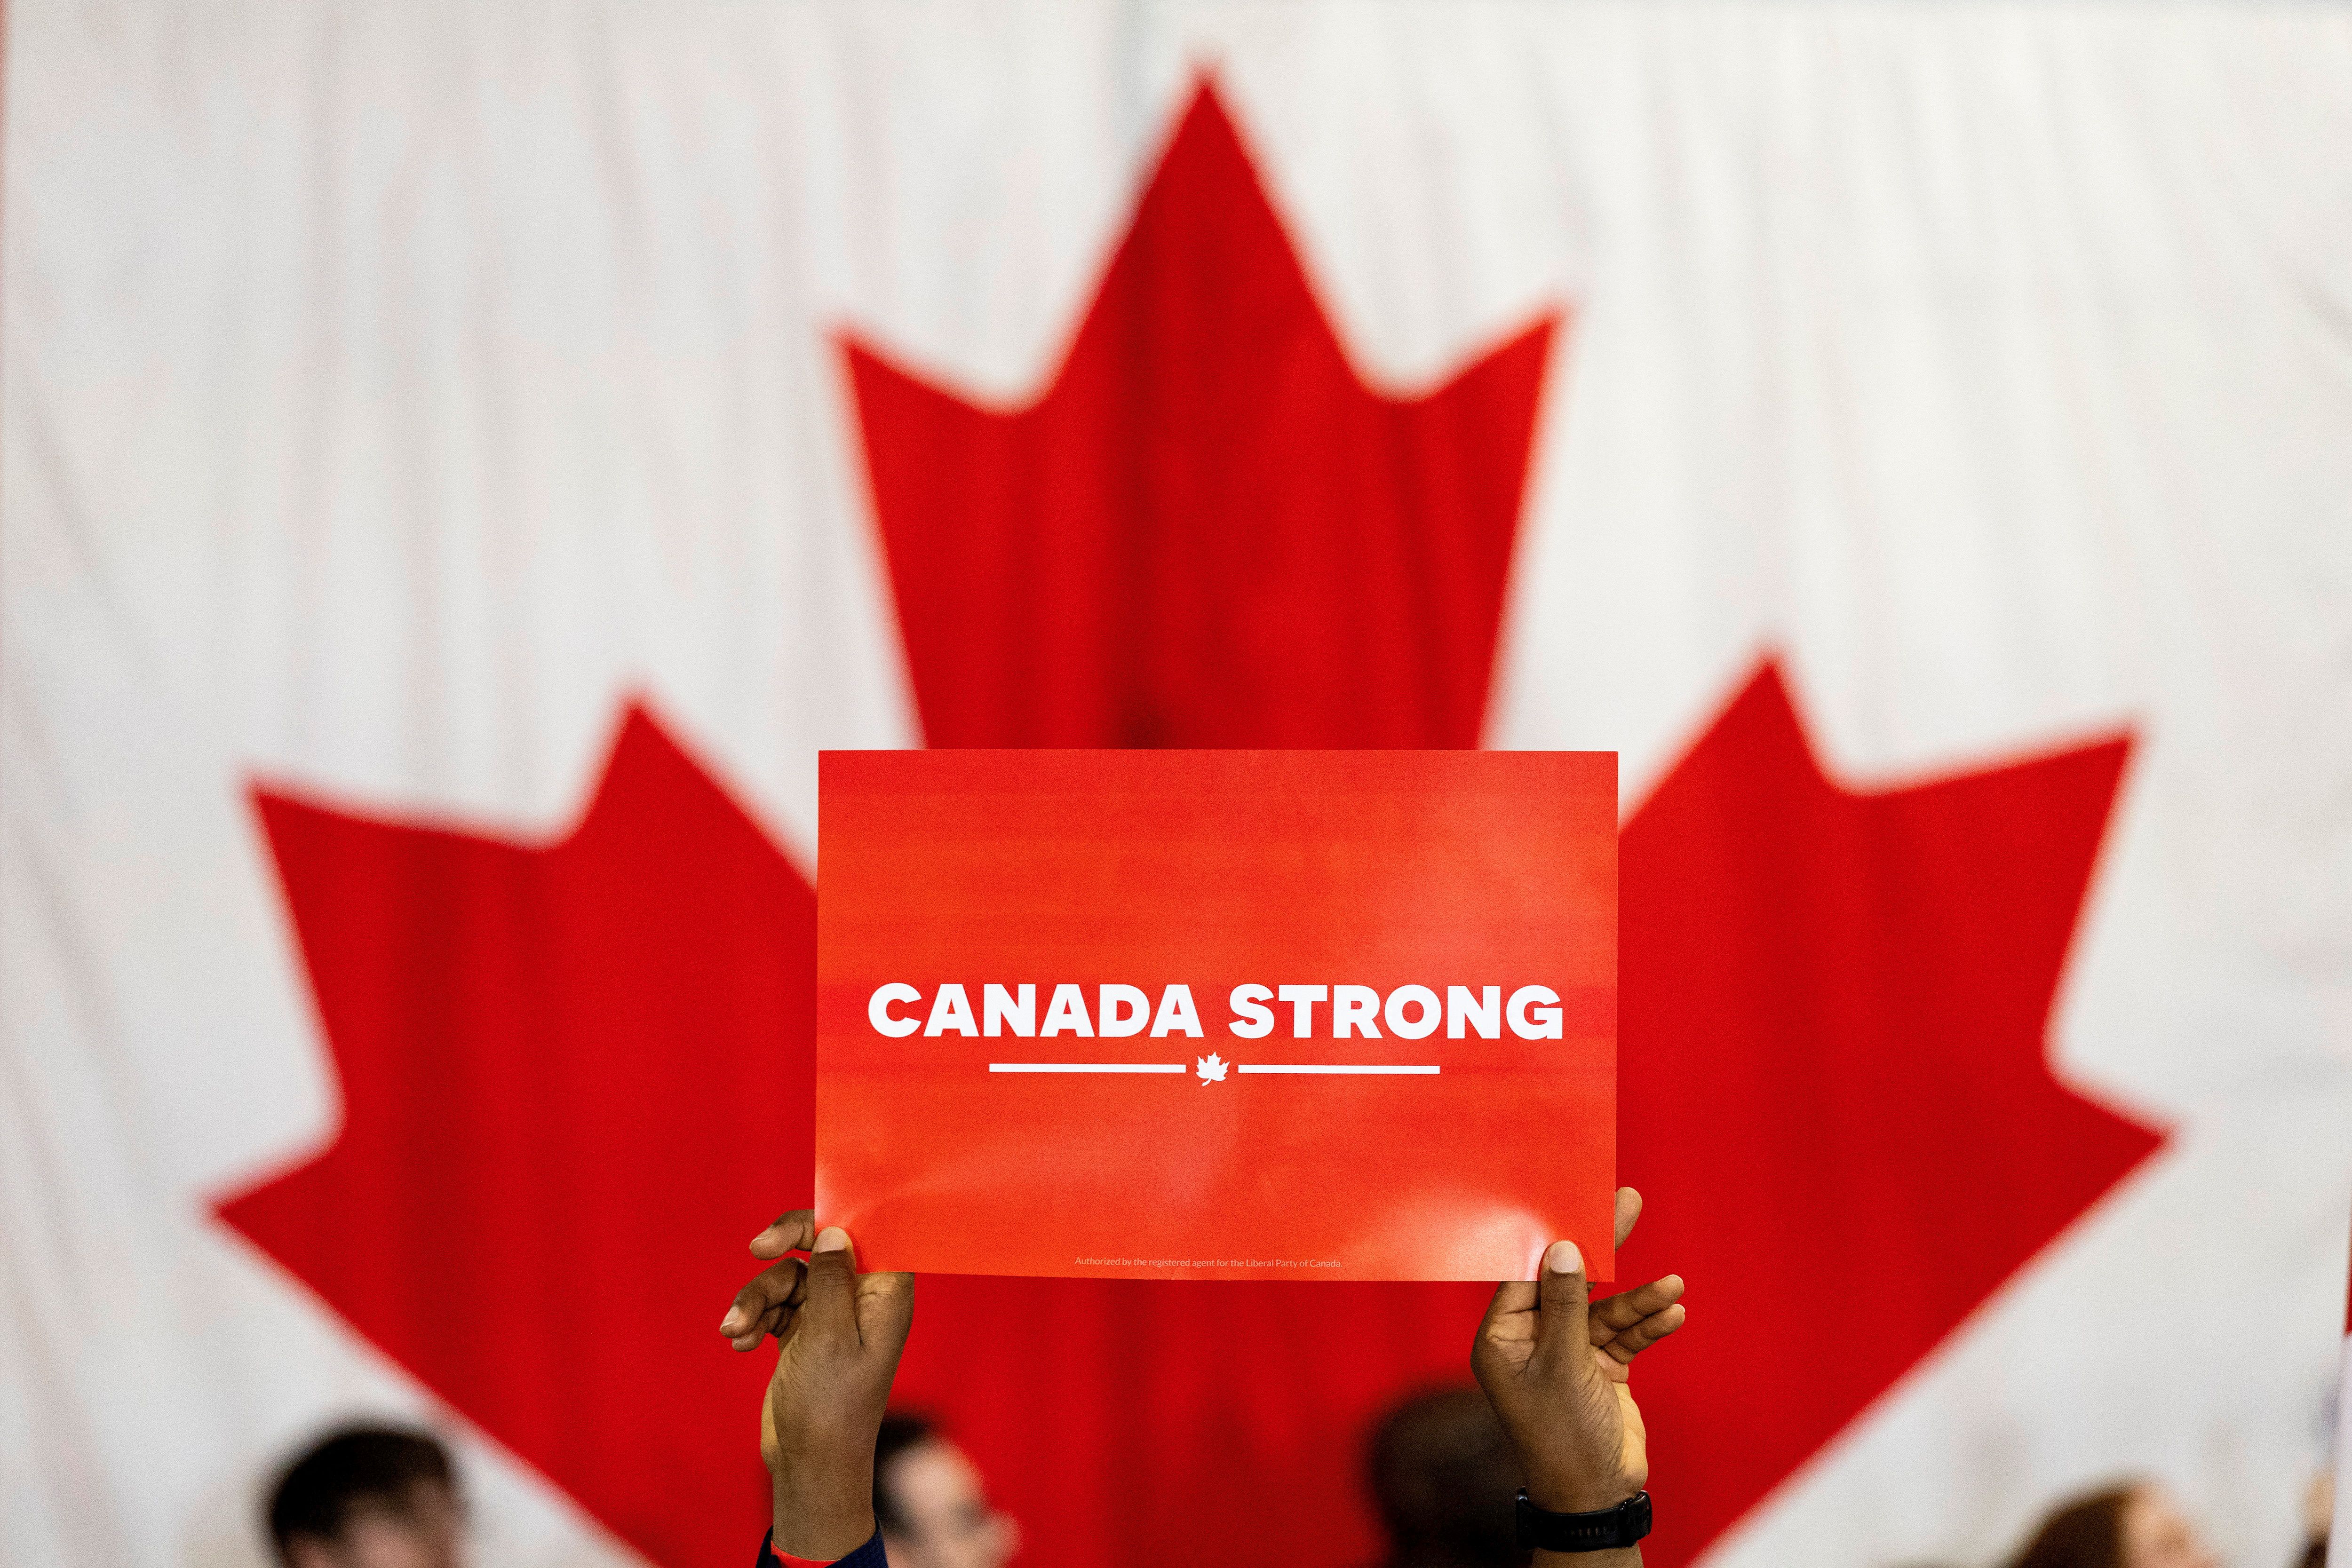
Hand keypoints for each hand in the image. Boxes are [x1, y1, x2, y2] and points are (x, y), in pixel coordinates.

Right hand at [719, 1211, 913, 1558]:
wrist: (809, 1465)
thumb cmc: (830, 1406)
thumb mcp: (829, 1336)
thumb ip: (831, 1279)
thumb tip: (836, 1231)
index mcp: (885, 1295)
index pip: (870, 1231)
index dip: (837, 1216)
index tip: (802, 1219)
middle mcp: (861, 1300)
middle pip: (823, 1246)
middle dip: (787, 1246)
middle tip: (757, 1247)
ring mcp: (831, 1317)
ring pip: (790, 1278)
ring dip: (757, 1298)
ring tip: (735, 1329)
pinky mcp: (803, 1336)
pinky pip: (775, 1306)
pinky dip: (754, 1318)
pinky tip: (738, 1341)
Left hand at [1471, 1188, 1686, 1520]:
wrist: (1597, 1497)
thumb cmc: (1563, 1437)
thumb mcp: (1564, 1365)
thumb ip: (1567, 1305)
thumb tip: (1565, 1247)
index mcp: (1504, 1337)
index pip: (1527, 1272)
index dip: (1554, 1236)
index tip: (1578, 1198)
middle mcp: (1533, 1339)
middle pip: (1571, 1280)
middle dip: (1602, 1246)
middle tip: (1627, 1202)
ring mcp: (1569, 1352)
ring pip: (1606, 1309)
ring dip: (1640, 1299)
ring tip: (1673, 1286)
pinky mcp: (1601, 1367)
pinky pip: (1626, 1334)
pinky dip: (1648, 1324)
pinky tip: (1673, 1312)